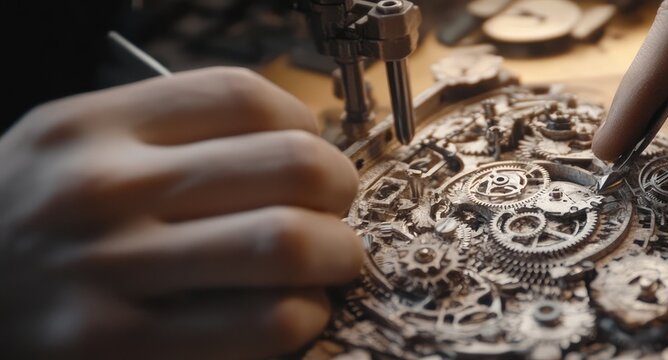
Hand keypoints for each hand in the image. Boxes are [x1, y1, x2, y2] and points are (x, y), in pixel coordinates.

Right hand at [0, 68, 362, 358]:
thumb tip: (289, 147)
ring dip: (336, 254)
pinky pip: (259, 322)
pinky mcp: (115, 343)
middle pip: (286, 164)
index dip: (304, 123)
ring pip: (283, 242)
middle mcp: (103, 188)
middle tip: (333, 208)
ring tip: (329, 261)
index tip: (310, 147)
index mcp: (93, 127)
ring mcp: (108, 268)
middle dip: (339, 188)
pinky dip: (301, 315)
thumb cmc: (22, 220)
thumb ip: (163, 135)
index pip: (242, 97)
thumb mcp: (69, 146)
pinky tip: (293, 311)